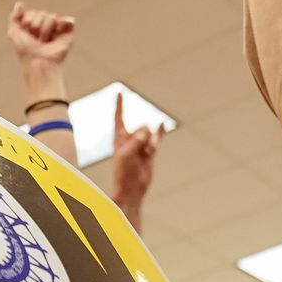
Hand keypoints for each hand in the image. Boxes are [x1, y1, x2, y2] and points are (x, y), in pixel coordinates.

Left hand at [6, 2, 73, 68]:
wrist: (37, 62)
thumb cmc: (25, 50)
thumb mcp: (13, 32)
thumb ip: (14, 17)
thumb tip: (19, 4)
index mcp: (35, 26)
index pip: (32, 13)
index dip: (27, 22)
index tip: (26, 34)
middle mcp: (46, 26)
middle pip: (42, 13)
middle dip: (36, 26)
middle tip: (36, 40)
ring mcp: (58, 30)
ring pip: (52, 16)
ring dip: (45, 30)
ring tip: (45, 41)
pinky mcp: (68, 34)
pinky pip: (69, 20)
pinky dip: (64, 23)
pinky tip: (57, 32)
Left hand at [109, 94, 164, 230]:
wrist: (132, 188)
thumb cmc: (123, 172)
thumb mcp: (126, 154)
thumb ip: (136, 140)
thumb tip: (147, 131)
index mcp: (118, 138)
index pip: (119, 118)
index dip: (119, 105)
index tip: (119, 93)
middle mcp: (129, 140)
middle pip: (141, 127)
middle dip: (143, 137)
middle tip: (138, 151)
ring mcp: (140, 145)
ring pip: (150, 135)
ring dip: (151, 144)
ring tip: (147, 154)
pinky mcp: (150, 152)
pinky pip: (156, 139)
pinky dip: (160, 132)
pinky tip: (162, 125)